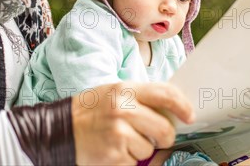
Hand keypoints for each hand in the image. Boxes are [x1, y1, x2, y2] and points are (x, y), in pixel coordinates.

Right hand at [71, 81, 194, 164]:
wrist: (60, 130)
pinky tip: (114, 150)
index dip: (183, 106)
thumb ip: (141, 98)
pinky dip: (128, 160)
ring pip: (150, 148)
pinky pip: (136, 162)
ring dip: (141, 149)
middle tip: (153, 136)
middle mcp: (123, 109)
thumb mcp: (114, 93)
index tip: (190, 116)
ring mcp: (119, 134)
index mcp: (125, 90)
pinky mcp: (115, 156)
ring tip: (121, 140)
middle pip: (165, 129)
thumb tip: (172, 109)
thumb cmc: (90, 112)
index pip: (165, 94)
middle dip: (163, 137)